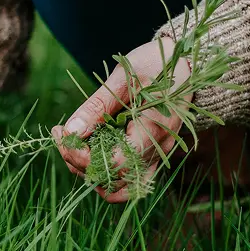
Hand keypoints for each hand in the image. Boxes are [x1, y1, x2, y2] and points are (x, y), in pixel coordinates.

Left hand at [52, 39, 191, 203]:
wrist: (188, 65)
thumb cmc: (158, 64)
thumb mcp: (124, 77)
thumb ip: (97, 106)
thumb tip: (70, 131)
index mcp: (153, 131)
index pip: (113, 164)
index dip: (81, 156)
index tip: (61, 132)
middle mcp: (157, 152)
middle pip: (111, 180)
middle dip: (78, 162)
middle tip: (62, 133)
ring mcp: (156, 157)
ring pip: (117, 187)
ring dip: (89, 172)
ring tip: (74, 143)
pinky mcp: (151, 157)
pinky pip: (126, 180)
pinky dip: (103, 172)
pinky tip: (90, 148)